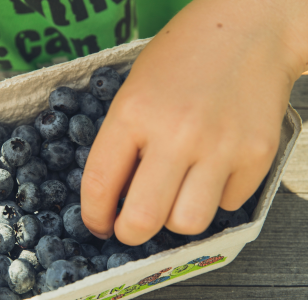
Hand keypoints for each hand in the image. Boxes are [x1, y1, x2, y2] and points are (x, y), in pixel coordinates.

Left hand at [81, 0, 307, 244]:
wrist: (249, 29)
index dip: (93, 216)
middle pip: (142, 220)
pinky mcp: (258, 154)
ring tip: (176, 197)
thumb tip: (115, 194)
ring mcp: (221, 146)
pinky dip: (214, 197)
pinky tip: (212, 171)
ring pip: (187, 224)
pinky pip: (227, 204)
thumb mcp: (134, 90)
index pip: (99, 184)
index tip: (99, 224)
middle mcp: (176, 133)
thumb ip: (122, 142)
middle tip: (130, 227)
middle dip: (129, 233)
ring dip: (175, 219)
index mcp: (134, 113)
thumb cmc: (182, 56)